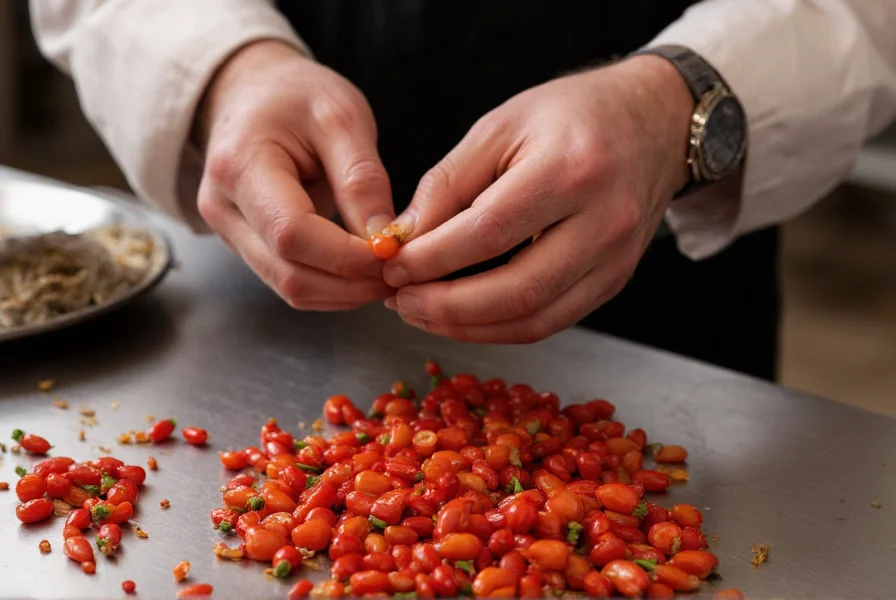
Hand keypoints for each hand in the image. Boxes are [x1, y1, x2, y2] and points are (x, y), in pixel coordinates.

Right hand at [195, 41, 393, 310]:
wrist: (253, 92)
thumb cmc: (297, 95)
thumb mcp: (341, 117)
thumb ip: (362, 180)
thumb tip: (385, 242)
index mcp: (239, 166)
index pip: (291, 234)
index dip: (346, 256)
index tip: (393, 252)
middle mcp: (223, 207)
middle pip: (289, 273)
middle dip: (351, 284)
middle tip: (401, 273)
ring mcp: (229, 232)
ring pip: (289, 288)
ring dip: (344, 293)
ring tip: (387, 274)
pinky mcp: (245, 245)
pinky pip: (289, 281)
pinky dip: (331, 287)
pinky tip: (362, 273)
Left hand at [382, 56, 692, 341]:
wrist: (652, 122)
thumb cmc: (570, 115)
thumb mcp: (499, 127)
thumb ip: (447, 185)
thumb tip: (403, 242)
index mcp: (571, 169)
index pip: (488, 233)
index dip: (431, 260)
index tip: (392, 265)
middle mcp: (604, 221)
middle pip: (515, 291)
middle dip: (445, 307)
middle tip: (400, 301)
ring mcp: (616, 259)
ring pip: (534, 320)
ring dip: (468, 327)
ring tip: (422, 312)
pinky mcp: (615, 281)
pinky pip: (551, 322)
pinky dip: (499, 328)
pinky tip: (463, 317)